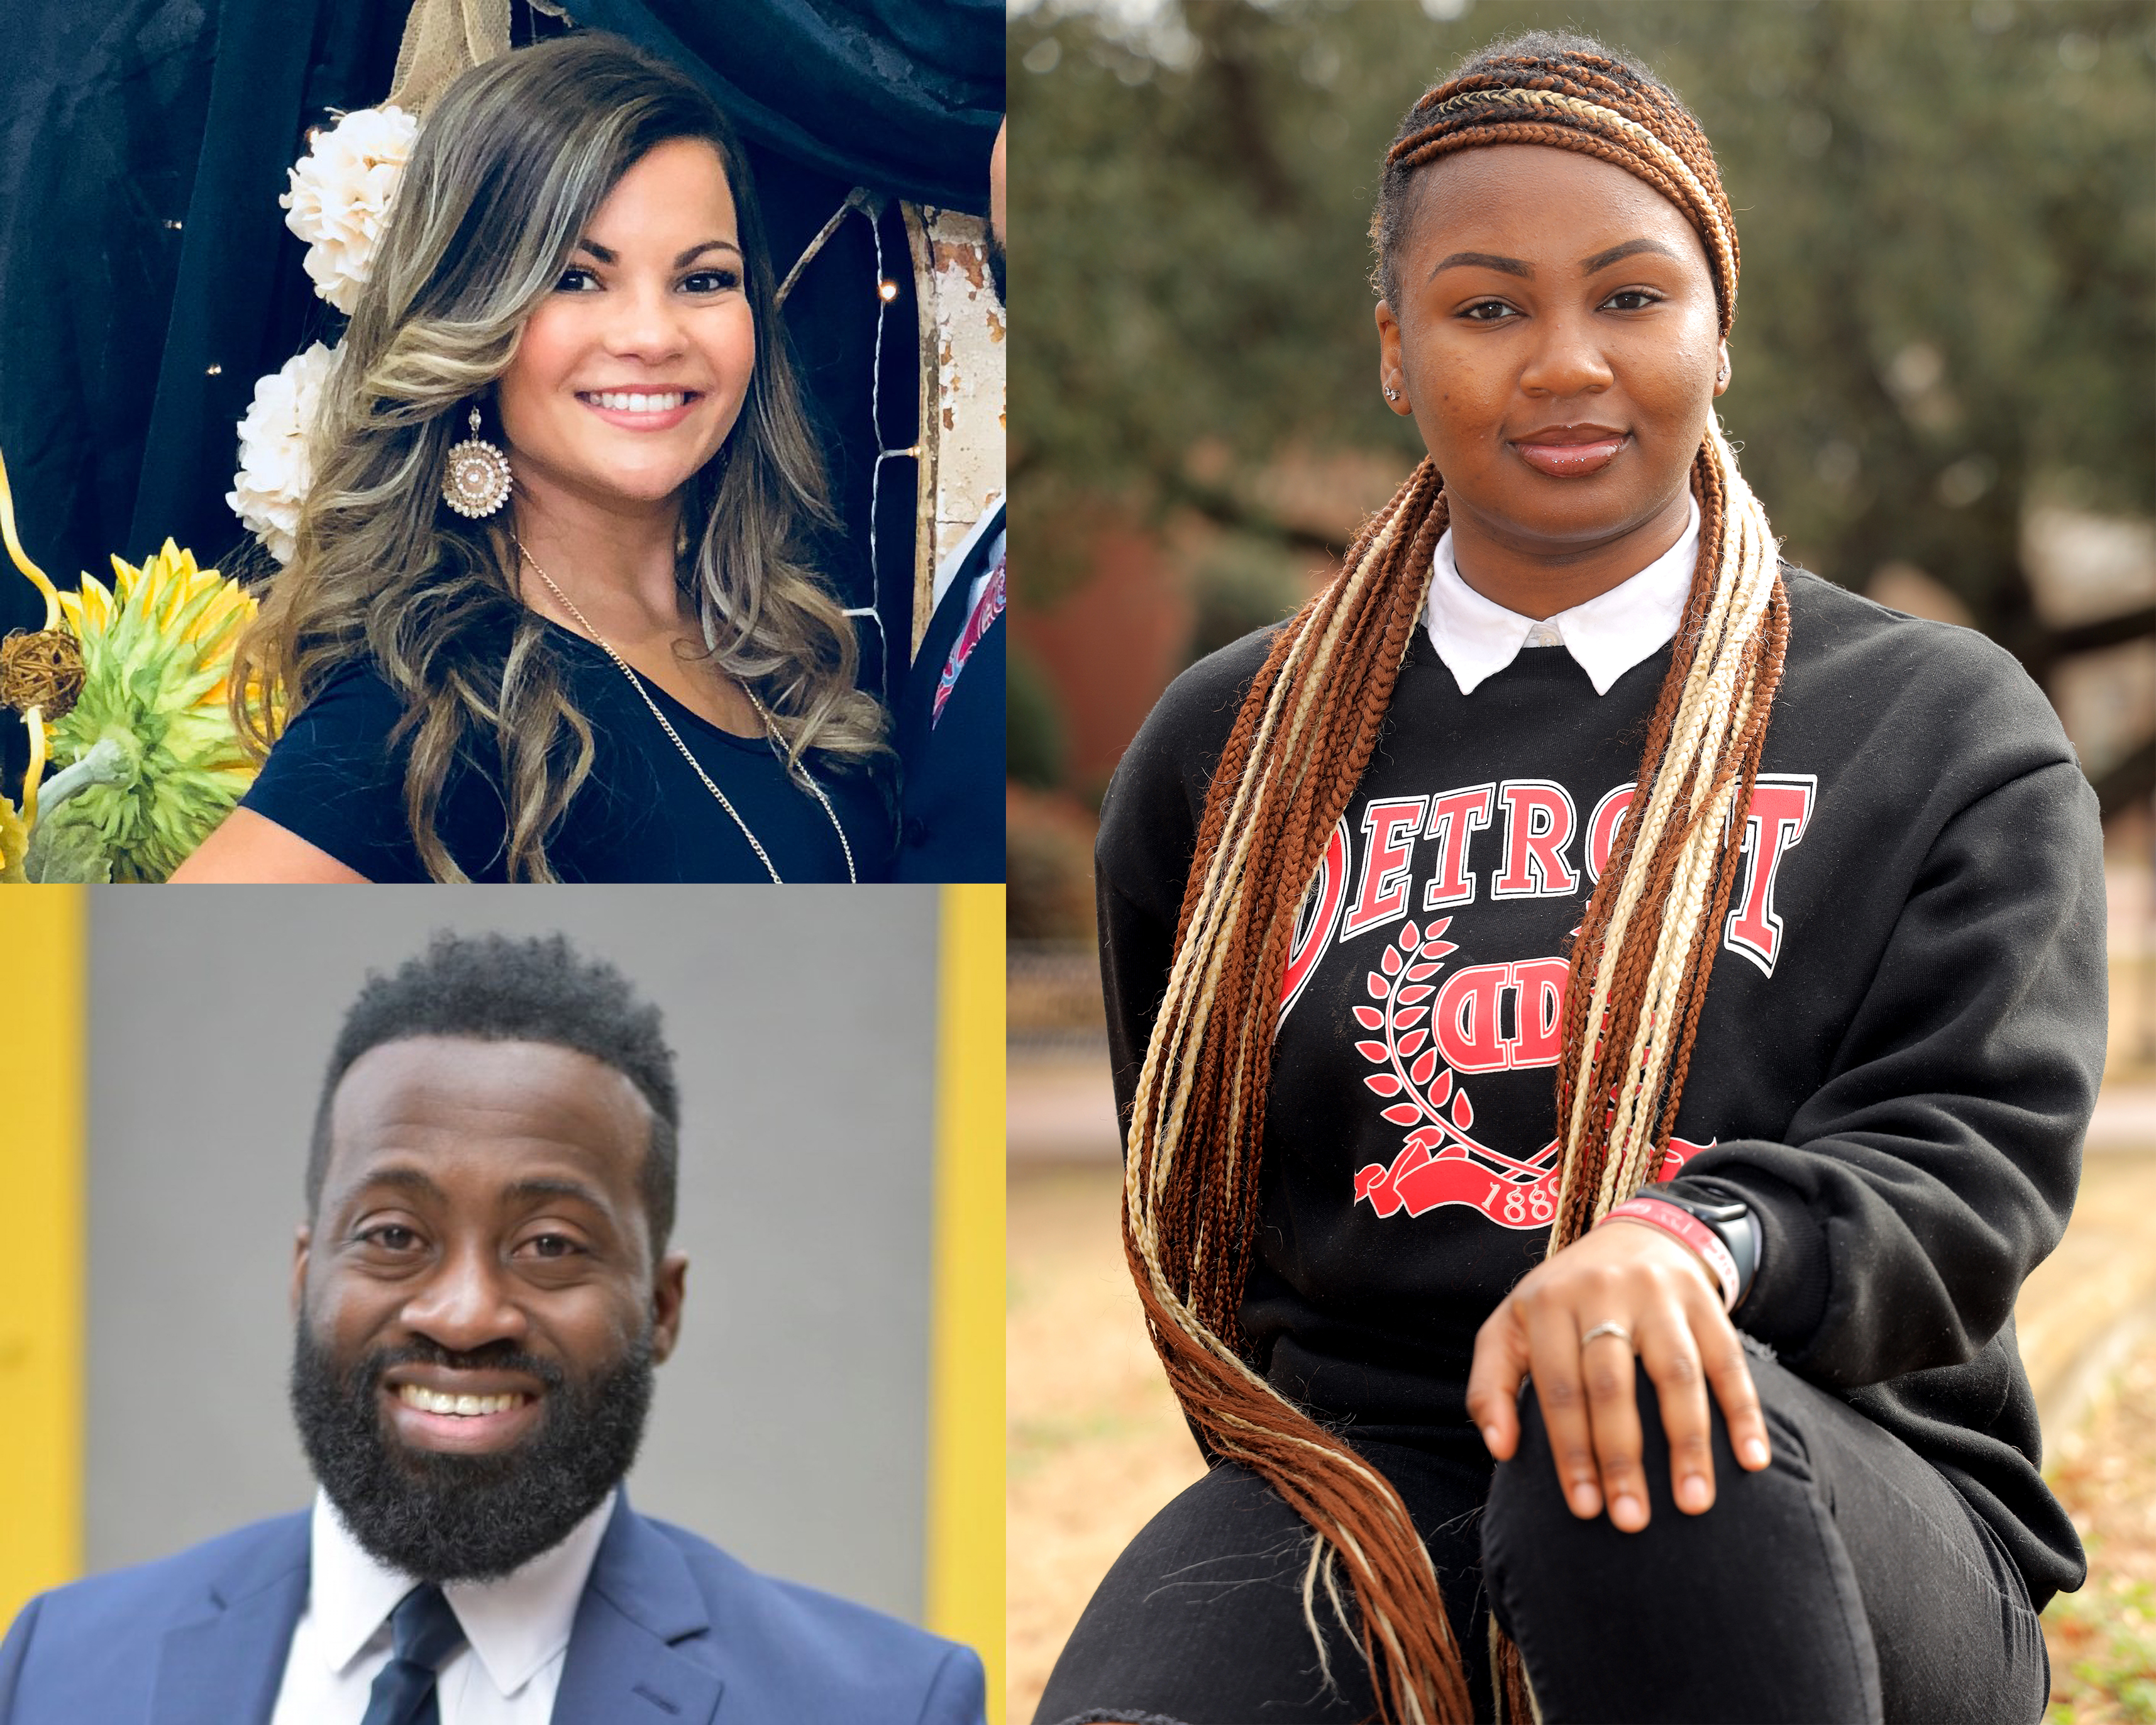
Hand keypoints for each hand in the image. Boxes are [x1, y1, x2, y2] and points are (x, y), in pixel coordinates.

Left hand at [1466, 1219, 1771, 1531]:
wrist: (1632, 1235)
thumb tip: (1501, 1449)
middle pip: (1613, 1384)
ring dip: (1689, 1443)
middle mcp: (1604, 1293)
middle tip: (1633, 1522)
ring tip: (1694, 1504)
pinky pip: (1729, 1360)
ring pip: (1677, 1374)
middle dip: (1622, 1458)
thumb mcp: (1510, 1327)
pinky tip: (1752, 1460)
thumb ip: (1492, 1386)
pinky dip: (1743, 1411)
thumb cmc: (1562, 1301)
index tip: (1584, 1509)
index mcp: (1550, 1304)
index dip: (1571, 1452)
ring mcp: (1659, 1295)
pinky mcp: (1705, 1301)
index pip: (1559, 1388)